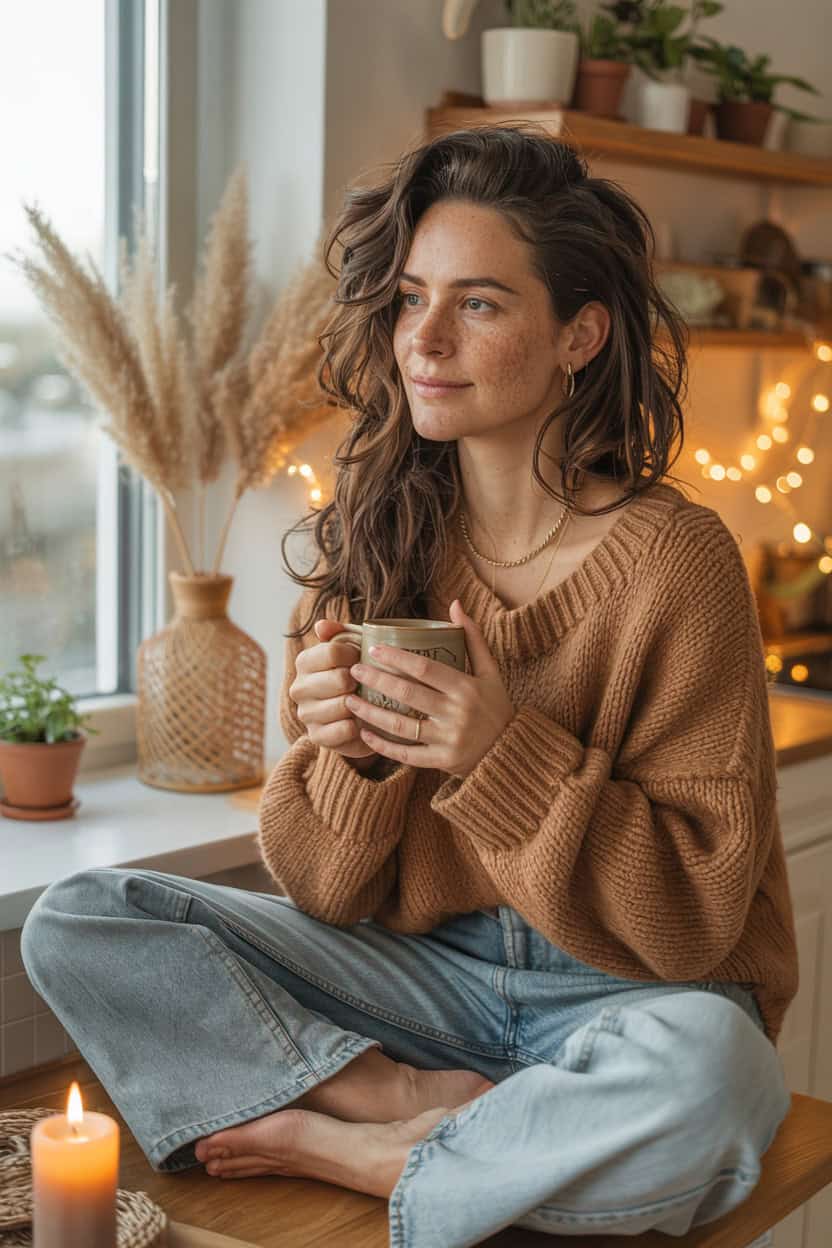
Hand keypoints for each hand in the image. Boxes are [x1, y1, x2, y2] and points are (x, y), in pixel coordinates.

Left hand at [343, 599, 514, 778]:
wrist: (511, 752)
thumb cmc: (496, 706)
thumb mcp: (490, 671)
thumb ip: (472, 637)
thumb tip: (455, 603)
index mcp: (466, 688)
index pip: (425, 668)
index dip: (397, 658)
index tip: (373, 649)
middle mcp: (456, 713)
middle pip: (408, 694)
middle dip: (377, 680)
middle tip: (354, 670)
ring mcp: (448, 739)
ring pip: (401, 726)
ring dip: (371, 713)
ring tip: (350, 700)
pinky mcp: (442, 761)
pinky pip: (406, 755)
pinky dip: (383, 745)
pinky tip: (364, 733)